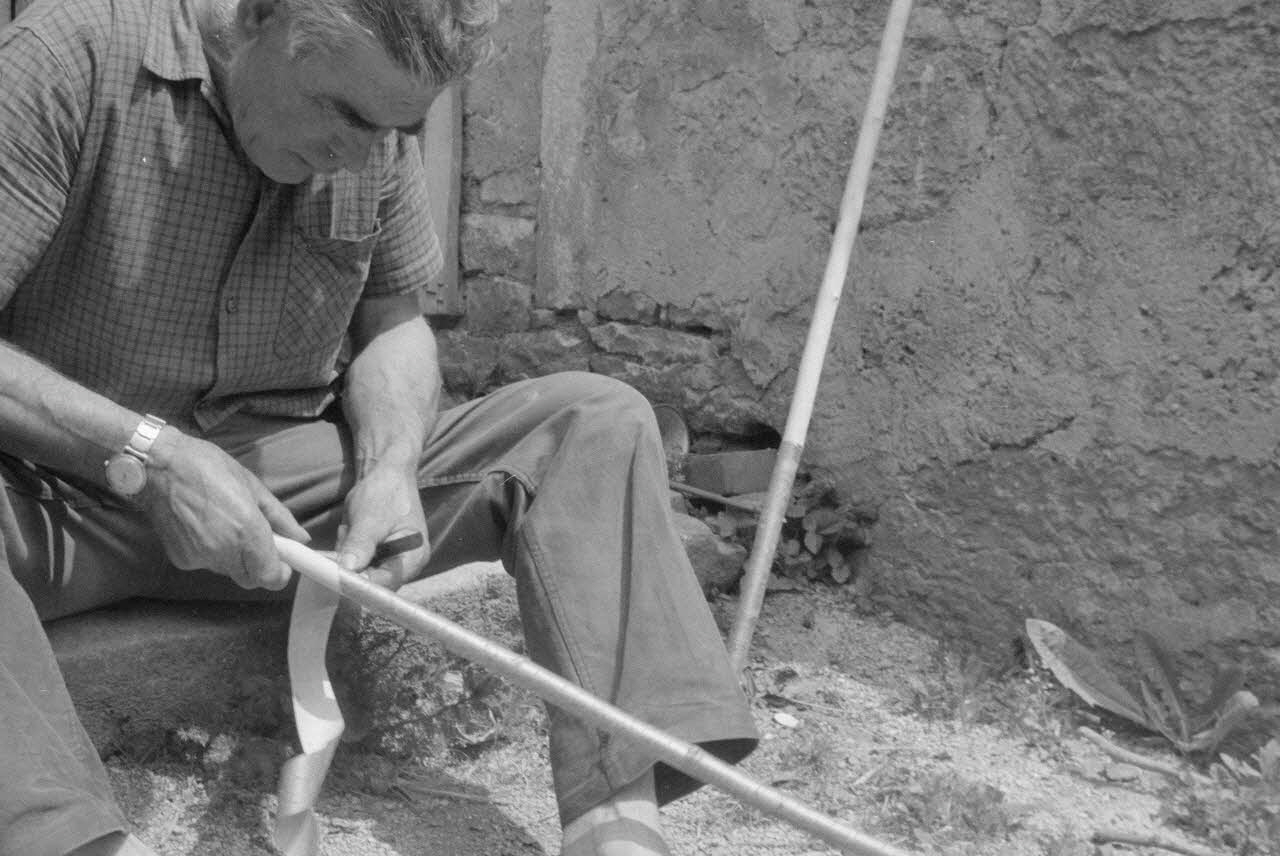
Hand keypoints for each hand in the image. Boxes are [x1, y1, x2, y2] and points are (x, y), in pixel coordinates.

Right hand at [140, 427, 309, 589]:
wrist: (157, 466)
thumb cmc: (206, 467)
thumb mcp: (252, 486)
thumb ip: (279, 517)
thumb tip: (300, 537)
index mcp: (247, 531)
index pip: (271, 577)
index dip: (280, 572)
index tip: (283, 560)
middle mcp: (224, 551)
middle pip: (251, 578)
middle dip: (258, 564)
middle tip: (256, 538)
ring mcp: (200, 558)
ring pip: (229, 570)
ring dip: (234, 555)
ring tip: (224, 522)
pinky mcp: (181, 560)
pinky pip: (206, 564)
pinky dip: (211, 551)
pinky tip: (203, 526)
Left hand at [335, 463, 428, 589]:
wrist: (389, 474)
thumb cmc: (386, 492)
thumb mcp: (371, 517)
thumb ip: (360, 545)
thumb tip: (347, 570)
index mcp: (413, 558)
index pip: (386, 584)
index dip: (361, 585)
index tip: (337, 576)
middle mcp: (404, 566)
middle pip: (371, 582)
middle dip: (352, 564)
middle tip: (347, 536)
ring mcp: (390, 561)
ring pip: (359, 572)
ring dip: (348, 553)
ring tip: (352, 526)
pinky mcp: (377, 556)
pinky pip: (355, 562)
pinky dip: (347, 548)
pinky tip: (351, 528)